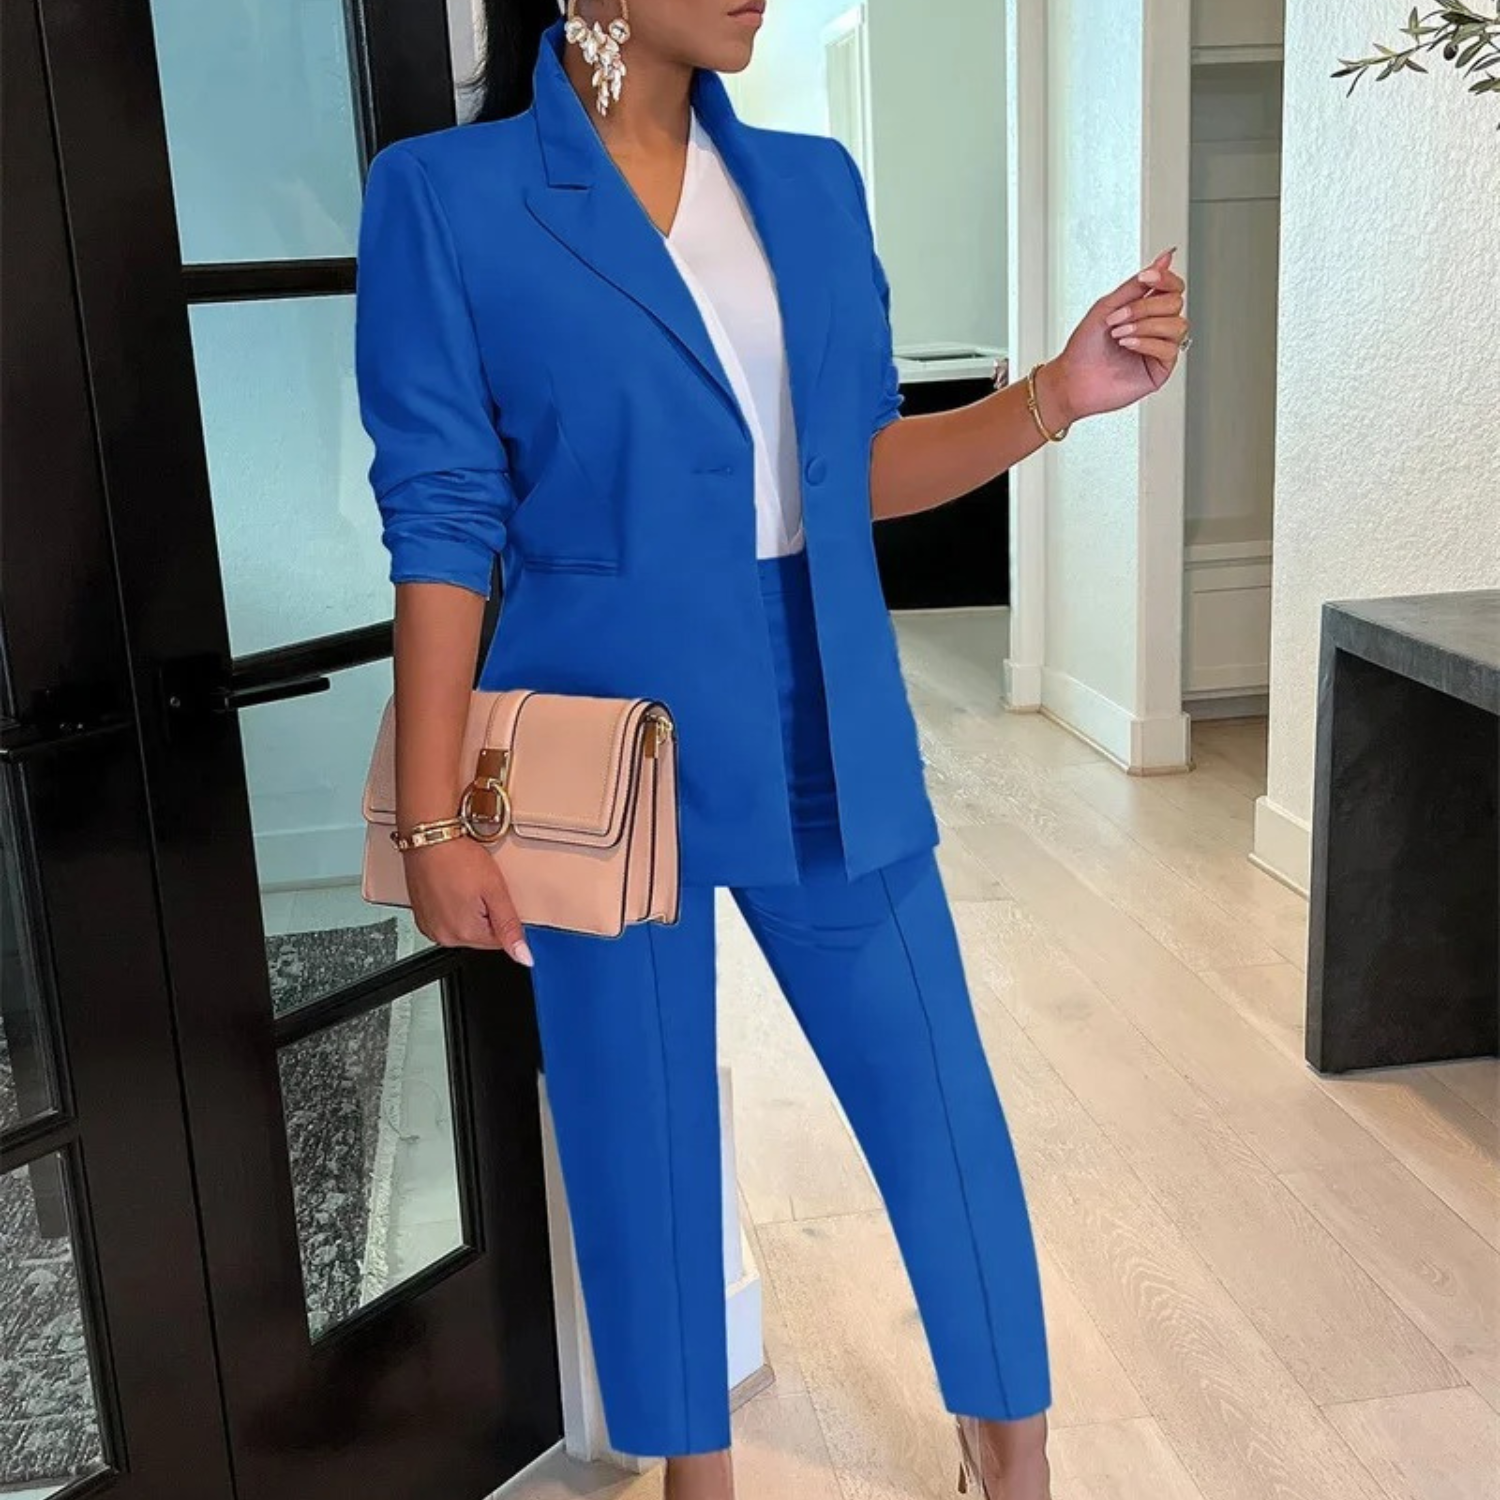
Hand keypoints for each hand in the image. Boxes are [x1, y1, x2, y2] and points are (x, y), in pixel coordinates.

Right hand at [403, 835, 532, 965]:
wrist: (429, 838)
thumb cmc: (457, 858)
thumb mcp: (495, 890)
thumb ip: (510, 926)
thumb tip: (524, 956)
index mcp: (465, 933)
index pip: (500, 941)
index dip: (503, 916)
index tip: (495, 896)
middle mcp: (444, 936)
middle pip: (481, 936)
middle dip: (486, 914)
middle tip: (480, 887)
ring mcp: (430, 928)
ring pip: (464, 928)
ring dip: (469, 911)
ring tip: (465, 885)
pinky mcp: (422, 918)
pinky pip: (447, 920)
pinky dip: (453, 908)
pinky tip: (453, 888)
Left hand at [1045, 249, 1188, 425]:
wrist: (1072, 379)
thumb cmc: (1084, 347)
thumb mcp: (1108, 306)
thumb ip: (1137, 284)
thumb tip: (1165, 258)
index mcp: (1146, 309)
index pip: (1173, 286)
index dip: (1164, 278)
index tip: (1146, 278)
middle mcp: (1157, 327)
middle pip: (1175, 303)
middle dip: (1144, 307)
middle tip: (1117, 318)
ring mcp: (1160, 348)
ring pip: (1177, 324)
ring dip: (1145, 325)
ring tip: (1119, 334)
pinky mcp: (1161, 369)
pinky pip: (1169, 349)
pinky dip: (1146, 342)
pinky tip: (1127, 345)